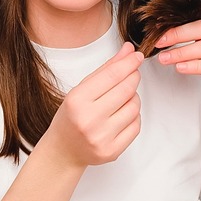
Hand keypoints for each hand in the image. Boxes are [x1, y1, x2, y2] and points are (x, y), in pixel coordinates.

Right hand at [41, 42, 142, 167]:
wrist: (63, 150)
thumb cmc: (71, 116)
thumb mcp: (81, 89)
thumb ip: (106, 69)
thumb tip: (128, 49)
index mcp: (77, 101)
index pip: (112, 75)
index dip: (129, 63)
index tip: (137, 56)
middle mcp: (88, 120)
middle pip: (127, 89)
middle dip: (133, 77)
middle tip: (132, 73)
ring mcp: (101, 137)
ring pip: (134, 107)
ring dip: (133, 98)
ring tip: (121, 99)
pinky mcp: (112, 151)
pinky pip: (136, 125)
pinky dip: (133, 116)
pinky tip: (121, 115)